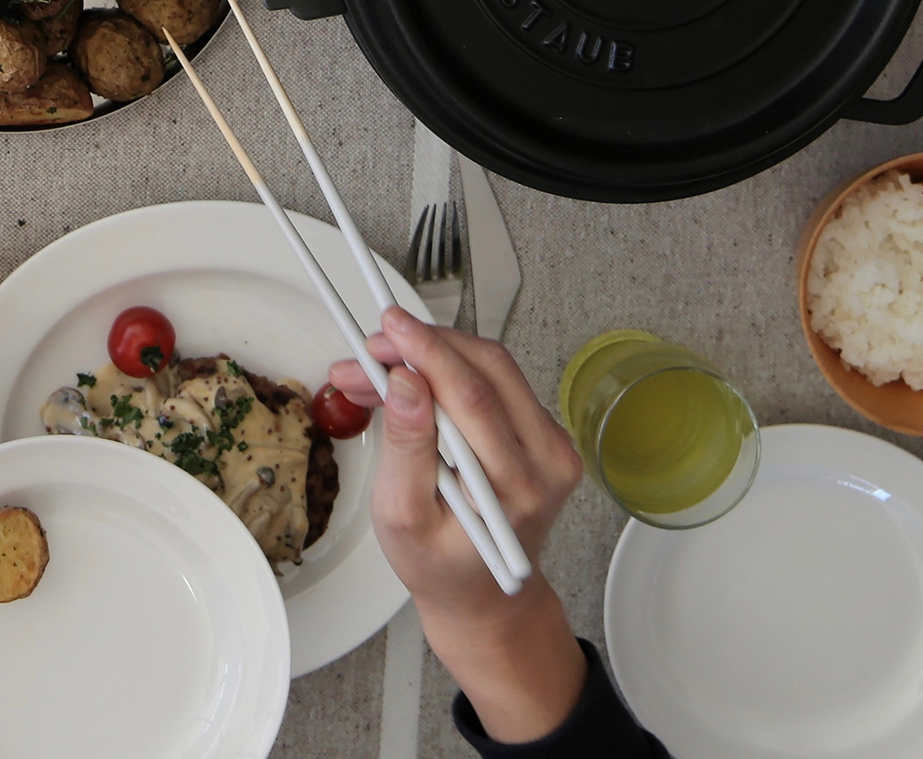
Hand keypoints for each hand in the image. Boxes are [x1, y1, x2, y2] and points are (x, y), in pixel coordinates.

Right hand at [329, 308, 586, 744]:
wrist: (482, 597)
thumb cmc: (440, 566)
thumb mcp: (403, 517)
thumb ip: (405, 447)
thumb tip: (406, 382)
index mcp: (518, 488)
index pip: (473, 396)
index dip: (427, 350)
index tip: (389, 324)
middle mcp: (548, 460)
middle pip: (487, 367)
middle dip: (423, 345)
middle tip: (370, 347)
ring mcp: (551, 444)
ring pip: (491, 366)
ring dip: (431, 354)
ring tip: (376, 368)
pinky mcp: (541, 432)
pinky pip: (495, 381)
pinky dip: (447, 370)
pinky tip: (408, 382)